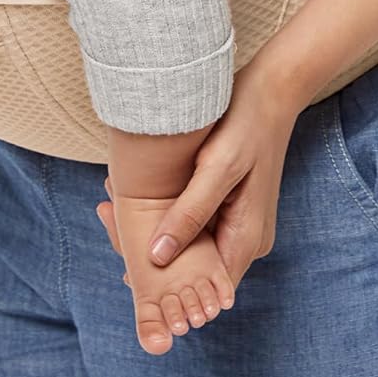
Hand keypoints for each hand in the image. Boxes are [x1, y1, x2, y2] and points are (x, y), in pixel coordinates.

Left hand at [94, 58, 301, 287]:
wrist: (271, 89)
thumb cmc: (247, 124)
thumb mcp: (217, 168)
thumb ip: (189, 214)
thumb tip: (157, 257)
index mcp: (247, 240)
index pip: (203, 287)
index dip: (165, 283)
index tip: (124, 260)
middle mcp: (245, 240)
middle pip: (193, 267)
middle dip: (150, 249)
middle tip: (106, 213)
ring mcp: (239, 223)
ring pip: (191, 244)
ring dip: (155, 228)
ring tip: (113, 199)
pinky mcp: (231, 206)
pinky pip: (195, 222)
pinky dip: (168, 212)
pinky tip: (138, 192)